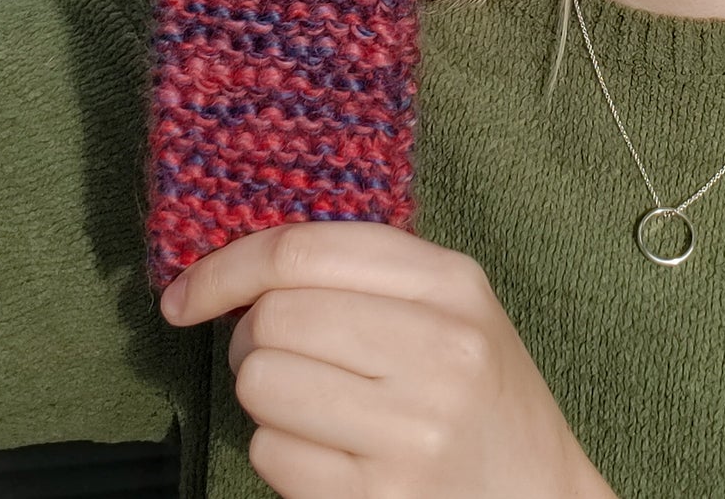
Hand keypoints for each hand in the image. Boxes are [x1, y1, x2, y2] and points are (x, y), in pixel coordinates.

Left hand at [159, 221, 612, 498]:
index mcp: (451, 284)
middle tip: (285, 358)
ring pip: (261, 386)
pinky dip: (282, 454)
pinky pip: (272, 456)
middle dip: (253, 339)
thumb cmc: (480, 392)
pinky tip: (332, 454)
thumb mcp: (452, 308)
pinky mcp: (381, 498)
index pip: (306, 250)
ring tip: (314, 406)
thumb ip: (367, 273)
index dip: (227, 267)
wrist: (538, 494)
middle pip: (273, 319)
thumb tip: (241, 267)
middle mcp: (438, 349)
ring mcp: (411, 430)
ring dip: (265, 398)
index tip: (186, 294)